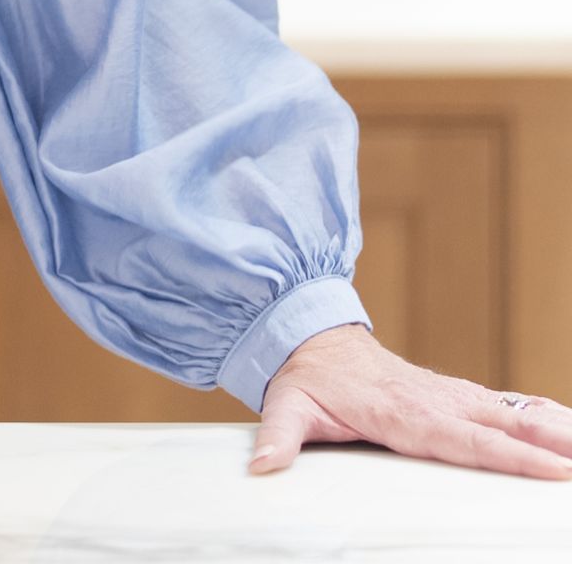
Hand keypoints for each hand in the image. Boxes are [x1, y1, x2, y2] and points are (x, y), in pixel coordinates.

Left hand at [250, 322, 571, 479]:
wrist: (309, 335)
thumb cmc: (305, 377)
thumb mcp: (285, 404)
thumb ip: (278, 437)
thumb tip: (262, 466)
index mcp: (401, 413)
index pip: (463, 439)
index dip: (508, 454)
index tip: (550, 467)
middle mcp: (432, 401)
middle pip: (501, 424)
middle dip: (548, 441)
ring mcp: (447, 395)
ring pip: (510, 410)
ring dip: (553, 425)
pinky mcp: (454, 393)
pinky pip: (503, 403)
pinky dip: (540, 411)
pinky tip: (569, 424)